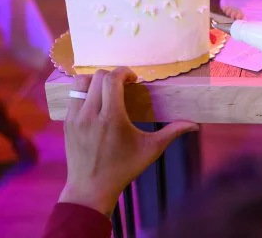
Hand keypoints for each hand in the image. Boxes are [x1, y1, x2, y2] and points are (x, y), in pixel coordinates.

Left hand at [60, 68, 198, 215]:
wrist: (90, 188)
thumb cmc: (124, 168)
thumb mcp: (151, 150)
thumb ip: (172, 132)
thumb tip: (195, 125)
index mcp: (111, 118)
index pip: (112, 79)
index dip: (124, 72)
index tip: (134, 80)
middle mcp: (90, 114)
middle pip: (97, 77)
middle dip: (113, 76)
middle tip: (124, 86)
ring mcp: (75, 118)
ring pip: (81, 83)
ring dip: (95, 81)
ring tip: (108, 91)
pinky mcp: (66, 123)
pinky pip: (73, 96)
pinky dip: (85, 92)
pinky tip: (96, 102)